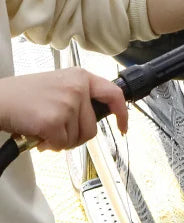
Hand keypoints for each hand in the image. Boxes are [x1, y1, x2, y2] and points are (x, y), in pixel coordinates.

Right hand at [0, 68, 127, 150]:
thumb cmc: (21, 96)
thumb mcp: (57, 85)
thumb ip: (78, 97)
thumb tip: (92, 120)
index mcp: (80, 77)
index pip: (113, 94)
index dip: (121, 113)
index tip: (123, 126)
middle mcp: (78, 88)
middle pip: (92, 127)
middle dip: (76, 136)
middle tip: (57, 133)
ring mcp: (67, 104)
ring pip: (77, 138)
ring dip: (61, 140)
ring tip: (44, 130)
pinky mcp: (54, 121)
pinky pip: (62, 144)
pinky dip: (50, 145)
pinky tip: (38, 135)